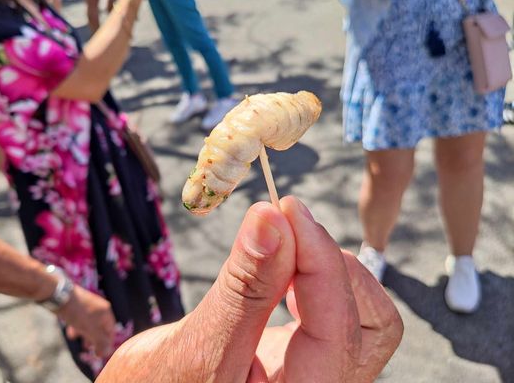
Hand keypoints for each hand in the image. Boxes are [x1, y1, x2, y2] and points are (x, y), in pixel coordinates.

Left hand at [56, 286, 116, 356]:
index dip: (107, 343)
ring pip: (90, 323)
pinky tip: (71, 334)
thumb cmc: (78, 314)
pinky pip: (81, 319)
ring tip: (80, 343)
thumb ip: (100, 341)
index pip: (110, 330)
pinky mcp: (78, 305)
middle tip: (90, 349)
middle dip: (95, 339)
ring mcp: (88, 305)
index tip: (100, 354)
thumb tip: (106, 353)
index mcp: (105, 312)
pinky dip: (78, 327)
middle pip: (100, 326)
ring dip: (86, 334)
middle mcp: (99, 307)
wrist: (60, 295)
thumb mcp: (91, 330)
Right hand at [96, 197, 402, 381]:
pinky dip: (316, 278)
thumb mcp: (199, 343)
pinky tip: (282, 268)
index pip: (340, 330)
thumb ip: (243, 286)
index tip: (286, 209)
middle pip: (375, 325)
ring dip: (328, 270)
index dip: (319, 259)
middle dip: (334, 268)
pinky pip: (338, 312)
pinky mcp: (308, 357)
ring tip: (280, 248)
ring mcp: (320, 374)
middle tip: (285, 230)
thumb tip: (270, 218)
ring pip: (365, 316)